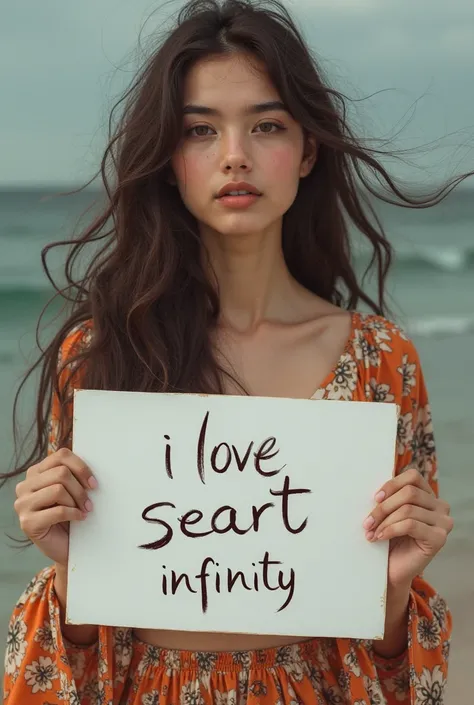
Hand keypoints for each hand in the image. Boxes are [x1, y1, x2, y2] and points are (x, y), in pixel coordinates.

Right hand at [14, 448, 96, 566]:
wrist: (65, 545)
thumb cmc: (70, 515)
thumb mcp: (71, 489)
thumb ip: (73, 474)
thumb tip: (95, 460)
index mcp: (36, 472)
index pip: (61, 455)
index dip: (81, 467)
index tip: (94, 483)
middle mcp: (25, 486)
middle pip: (61, 473)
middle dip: (80, 489)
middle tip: (89, 503)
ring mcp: (22, 504)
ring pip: (58, 490)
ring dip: (76, 502)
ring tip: (82, 510)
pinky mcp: (27, 522)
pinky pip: (58, 511)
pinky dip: (74, 514)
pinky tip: (79, 518)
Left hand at [363, 468, 452, 587]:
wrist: (393, 570)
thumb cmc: (390, 539)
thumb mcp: (389, 513)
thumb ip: (390, 497)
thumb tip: (378, 489)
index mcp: (429, 496)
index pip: (413, 477)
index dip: (392, 485)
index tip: (375, 498)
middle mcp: (441, 507)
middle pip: (409, 493)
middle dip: (384, 507)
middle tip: (367, 522)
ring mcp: (443, 523)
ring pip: (408, 509)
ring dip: (384, 521)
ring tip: (371, 532)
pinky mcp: (439, 538)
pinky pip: (410, 525)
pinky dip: (391, 529)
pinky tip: (380, 537)